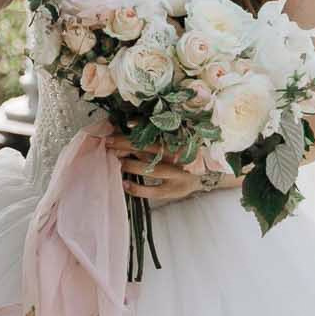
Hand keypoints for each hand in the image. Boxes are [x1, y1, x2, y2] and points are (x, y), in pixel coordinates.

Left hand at [101, 132, 226, 203]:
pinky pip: (153, 190)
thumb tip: (128, 124)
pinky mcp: (173, 190)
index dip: (138, 128)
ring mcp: (176, 174)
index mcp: (179, 141)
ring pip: (151, 168)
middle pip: (150, 148)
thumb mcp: (174, 142)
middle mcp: (178, 156)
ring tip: (116, 161)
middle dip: (126, 144)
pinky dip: (137, 188)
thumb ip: (155, 136)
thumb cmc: (184, 155)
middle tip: (108, 142)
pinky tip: (125, 183)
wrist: (206, 175)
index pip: (155, 132)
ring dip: (130, 164)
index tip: (119, 125)